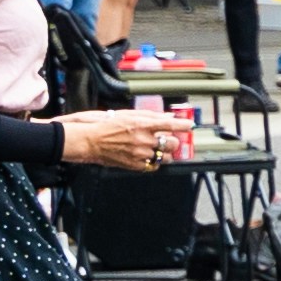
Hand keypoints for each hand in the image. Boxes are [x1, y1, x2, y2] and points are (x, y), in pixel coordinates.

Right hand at [55, 106, 192, 170]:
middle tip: (170, 140)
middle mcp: (144, 140)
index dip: (183, 126)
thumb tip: (169, 116)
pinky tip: (150, 157)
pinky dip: (155, 162)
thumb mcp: (129, 115)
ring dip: (166, 154)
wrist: (89, 141)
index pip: (170, 125)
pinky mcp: (135, 165)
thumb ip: (151, 116)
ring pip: (165, 157)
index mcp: (143, 125)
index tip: (190, 126)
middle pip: (172, 143)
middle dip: (174, 142)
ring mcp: (140, 154)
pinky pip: (153, 166)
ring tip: (160, 150)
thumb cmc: (106, 126)